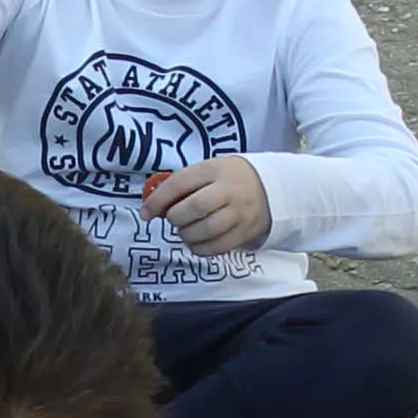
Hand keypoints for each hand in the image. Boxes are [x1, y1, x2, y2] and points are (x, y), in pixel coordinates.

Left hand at [142, 156, 270, 255]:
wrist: (271, 187)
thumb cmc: (229, 178)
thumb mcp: (208, 170)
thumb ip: (183, 185)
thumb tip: (153, 207)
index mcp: (214, 169)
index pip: (179, 184)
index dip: (157, 200)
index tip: (146, 212)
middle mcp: (229, 190)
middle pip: (193, 208)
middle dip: (175, 218)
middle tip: (174, 218)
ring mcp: (240, 213)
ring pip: (205, 231)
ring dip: (186, 235)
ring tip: (186, 230)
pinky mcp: (246, 232)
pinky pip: (217, 247)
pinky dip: (200, 248)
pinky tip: (197, 242)